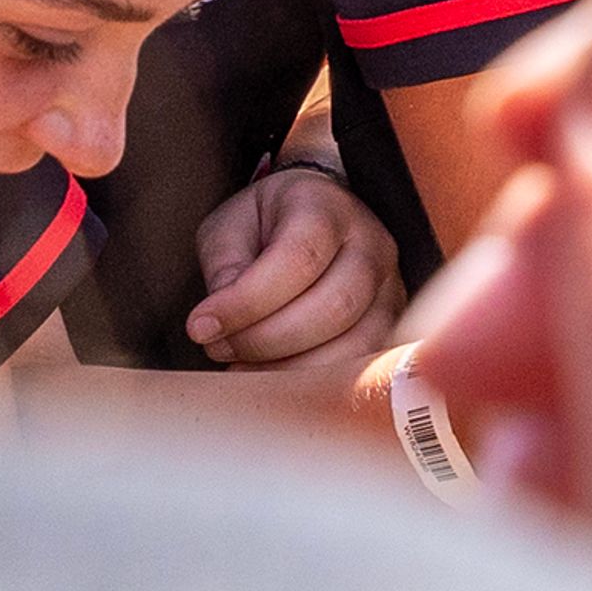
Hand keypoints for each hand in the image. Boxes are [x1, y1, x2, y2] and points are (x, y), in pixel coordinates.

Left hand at [188, 164, 404, 369]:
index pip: (298, 259)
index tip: (200, 326)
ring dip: (290, 368)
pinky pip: (361, 366)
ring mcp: (390, 287)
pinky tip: (275, 377)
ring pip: (354, 344)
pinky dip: (314, 382)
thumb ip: (225, 267)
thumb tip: (217, 323)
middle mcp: (371, 245)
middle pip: (333, 307)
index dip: (246, 302)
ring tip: (244, 366)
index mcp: (327, 208)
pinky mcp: (390, 324)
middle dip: (265, 341)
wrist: (314, 219)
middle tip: (220, 347)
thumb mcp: (230, 228)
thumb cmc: (267, 225)